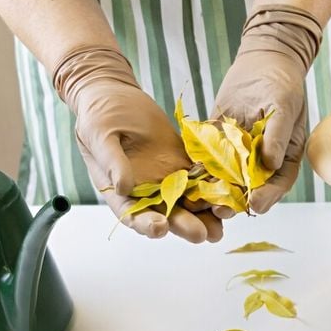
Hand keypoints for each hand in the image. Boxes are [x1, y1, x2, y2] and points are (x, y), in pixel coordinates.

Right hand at [55, 47, 223, 241]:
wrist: (116, 95)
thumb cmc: (99, 116)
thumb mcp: (100, 136)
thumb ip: (112, 162)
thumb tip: (123, 186)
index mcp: (121, 192)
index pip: (133, 215)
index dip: (146, 224)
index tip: (160, 229)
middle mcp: (148, 191)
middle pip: (168, 214)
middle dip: (185, 225)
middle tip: (201, 234)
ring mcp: (168, 177)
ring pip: (190, 200)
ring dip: (206, 213)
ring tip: (222, 222)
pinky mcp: (184, 161)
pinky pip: (203, 175)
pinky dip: (216, 184)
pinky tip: (231, 191)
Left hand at [211, 5, 322, 214]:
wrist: (263, 61)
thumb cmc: (281, 83)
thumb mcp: (284, 106)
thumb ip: (276, 136)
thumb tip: (270, 163)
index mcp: (284, 156)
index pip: (278, 183)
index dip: (267, 197)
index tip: (254, 205)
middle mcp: (261, 159)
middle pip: (249, 187)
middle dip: (235, 201)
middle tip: (221, 211)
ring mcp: (239, 152)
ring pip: (226, 177)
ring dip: (214, 191)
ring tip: (201, 201)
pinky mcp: (219, 140)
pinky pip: (208, 158)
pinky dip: (198, 169)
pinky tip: (186, 177)